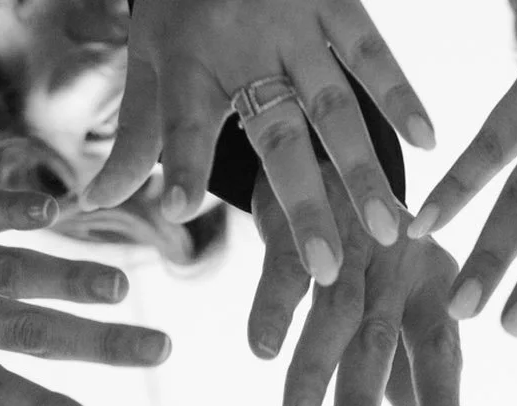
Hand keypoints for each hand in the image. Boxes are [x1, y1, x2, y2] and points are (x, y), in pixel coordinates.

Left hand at [83, 0, 430, 281]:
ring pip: (334, 105)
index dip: (179, 165)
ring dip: (362, 168)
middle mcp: (243, 49)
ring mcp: (296, 27)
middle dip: (302, 202)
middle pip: (276, 135)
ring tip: (387, 227)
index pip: (181, 124)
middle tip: (325, 268)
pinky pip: (372, 51)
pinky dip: (401, 94)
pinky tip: (427, 142)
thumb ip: (130, 144)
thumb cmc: (181, 7)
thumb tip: (88, 208)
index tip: (177, 210)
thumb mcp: (147, 68)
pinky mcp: (336, 2)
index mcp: (188, 66)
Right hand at [249, 167, 461, 405]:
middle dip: (365, 392)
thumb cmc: (370, 238)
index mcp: (428, 282)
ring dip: (314, 364)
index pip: (439, 344)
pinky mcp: (302, 214)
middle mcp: (396, 260)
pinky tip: (262, 347)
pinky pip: (287, 266)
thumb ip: (403, 350)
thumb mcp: (398, 288)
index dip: (442, 390)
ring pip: (333, 308)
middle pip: (379, 335)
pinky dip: (275, 305)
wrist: (325, 142)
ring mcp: (349, 237)